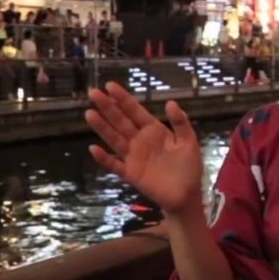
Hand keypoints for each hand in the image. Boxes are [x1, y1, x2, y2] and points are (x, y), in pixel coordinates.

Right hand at [85, 83, 203, 215]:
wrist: (186, 194)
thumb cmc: (188, 167)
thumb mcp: (188, 142)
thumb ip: (181, 123)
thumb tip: (170, 102)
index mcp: (154, 131)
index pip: (136, 111)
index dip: (123, 99)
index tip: (110, 85)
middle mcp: (140, 141)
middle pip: (121, 121)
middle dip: (108, 107)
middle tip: (93, 93)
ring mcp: (133, 157)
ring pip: (115, 139)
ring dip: (102, 127)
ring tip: (90, 114)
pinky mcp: (130, 174)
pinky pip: (114, 165)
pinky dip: (104, 158)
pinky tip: (94, 148)